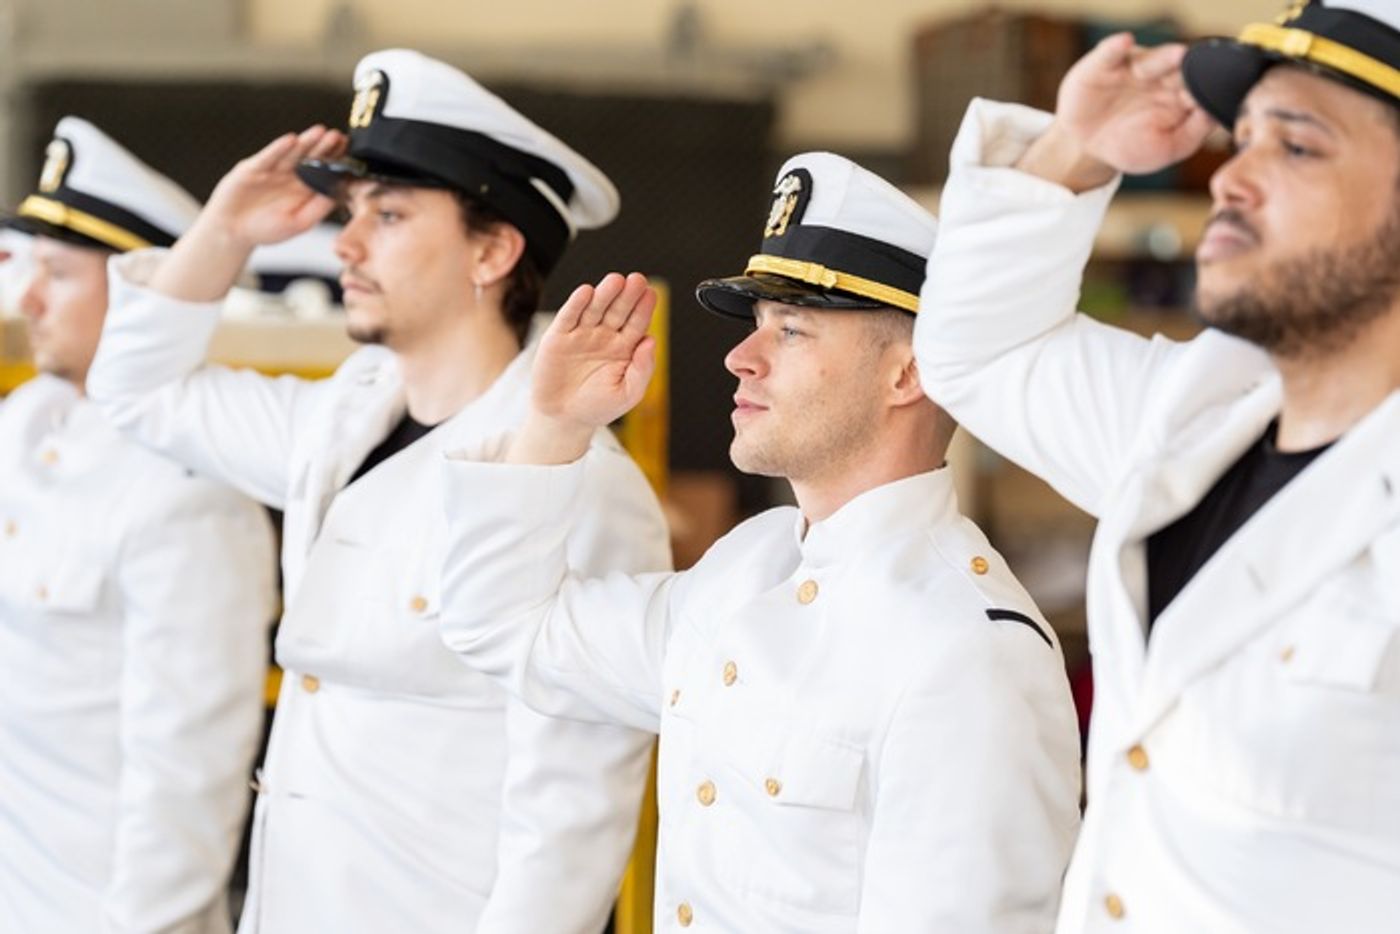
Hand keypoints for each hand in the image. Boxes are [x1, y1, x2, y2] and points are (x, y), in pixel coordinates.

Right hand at [151, 126, 345, 301]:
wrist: (233, 231)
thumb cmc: (266, 229)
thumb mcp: (299, 223)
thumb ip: (319, 208)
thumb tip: (339, 194)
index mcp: (304, 190)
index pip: (324, 172)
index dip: (336, 163)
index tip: (352, 154)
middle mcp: (290, 176)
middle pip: (311, 158)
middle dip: (325, 147)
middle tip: (339, 137)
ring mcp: (272, 170)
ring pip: (292, 153)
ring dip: (306, 142)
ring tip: (321, 132)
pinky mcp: (253, 168)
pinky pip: (268, 157)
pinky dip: (278, 149)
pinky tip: (290, 140)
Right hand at [508, 272, 656, 464]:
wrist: (563, 418)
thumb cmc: (597, 407)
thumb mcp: (628, 394)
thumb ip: (642, 369)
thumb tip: (652, 341)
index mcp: (624, 347)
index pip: (637, 322)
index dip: (643, 308)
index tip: (650, 294)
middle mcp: (604, 336)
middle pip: (618, 310)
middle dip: (627, 295)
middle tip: (637, 280)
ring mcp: (581, 334)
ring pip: (595, 308)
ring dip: (605, 294)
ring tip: (615, 281)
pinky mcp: (558, 337)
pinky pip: (568, 317)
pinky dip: (576, 304)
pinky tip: (586, 292)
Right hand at [1019, 34, 1215, 190]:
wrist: (1086, 148)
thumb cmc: (1129, 146)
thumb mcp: (1167, 148)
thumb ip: (1193, 132)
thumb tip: (1214, 113)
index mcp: (1180, 94)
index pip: (1200, 86)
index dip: (1206, 90)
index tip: (1208, 98)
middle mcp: (1161, 76)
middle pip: (1180, 68)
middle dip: (1191, 69)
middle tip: (1202, 74)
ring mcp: (1133, 68)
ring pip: (1152, 59)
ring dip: (1165, 57)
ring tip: (1178, 56)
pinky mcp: (1104, 64)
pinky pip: (1111, 52)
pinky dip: (1116, 46)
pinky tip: (1123, 43)